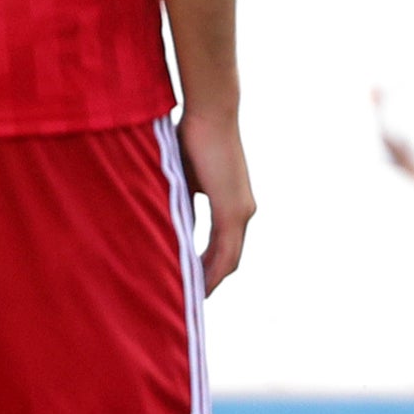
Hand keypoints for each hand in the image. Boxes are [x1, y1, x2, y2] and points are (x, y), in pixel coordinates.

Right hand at [177, 108, 254, 291]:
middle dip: (212, 279)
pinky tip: (198, 281)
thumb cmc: (193, 137)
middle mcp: (244, 211)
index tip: (192, 280)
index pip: (225, 245)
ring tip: (193, 297)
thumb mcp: (184, 177)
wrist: (212, 114)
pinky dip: (213, 269)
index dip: (210, 265)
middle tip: (192, 299)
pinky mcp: (234, 210)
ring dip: (213, 279)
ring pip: (230, 258)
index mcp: (233, 202)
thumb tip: (169, 218)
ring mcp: (242, 212)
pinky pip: (225, 250)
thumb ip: (182, 200)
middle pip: (231, 258)